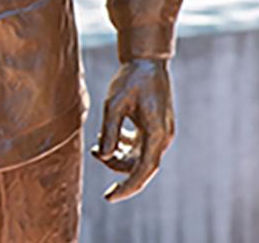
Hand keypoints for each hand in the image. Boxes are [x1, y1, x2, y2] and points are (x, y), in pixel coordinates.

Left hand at [94, 58, 173, 202]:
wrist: (147, 61)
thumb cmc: (131, 79)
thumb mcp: (115, 103)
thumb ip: (110, 130)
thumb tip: (106, 155)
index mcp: (157, 133)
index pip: (144, 169)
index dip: (128, 186)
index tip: (109, 197)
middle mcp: (163, 137)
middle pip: (140, 166)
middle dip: (116, 167)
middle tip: (95, 152)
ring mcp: (161, 133)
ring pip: (138, 157)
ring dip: (118, 155)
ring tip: (98, 145)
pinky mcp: (155, 128)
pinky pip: (139, 147)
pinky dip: (123, 146)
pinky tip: (109, 137)